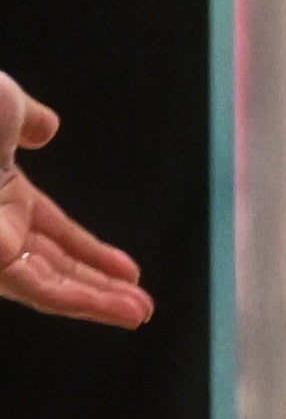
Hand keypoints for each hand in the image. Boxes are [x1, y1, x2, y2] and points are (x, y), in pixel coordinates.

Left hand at [0, 77, 149, 329]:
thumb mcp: (5, 105)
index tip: (121, 266)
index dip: (90, 249)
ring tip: (139, 313)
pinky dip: (79, 301)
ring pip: (48, 287)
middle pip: (54, 266)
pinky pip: (39, 290)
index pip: (53, 232)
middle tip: (137, 302)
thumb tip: (47, 128)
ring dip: (98, 302)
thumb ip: (29, 119)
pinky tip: (110, 306)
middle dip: (99, 284)